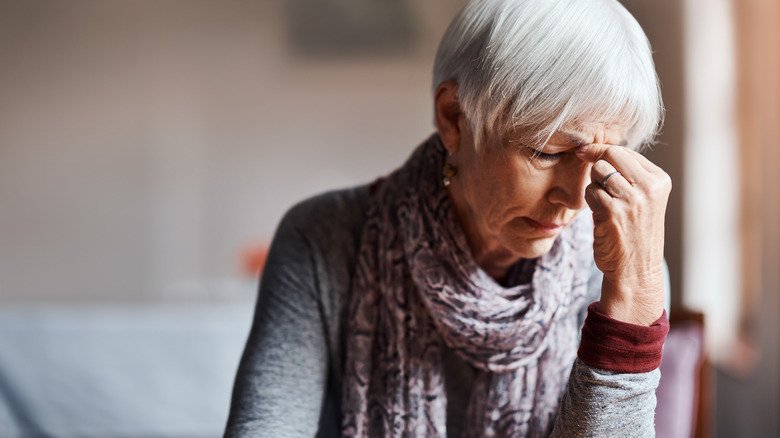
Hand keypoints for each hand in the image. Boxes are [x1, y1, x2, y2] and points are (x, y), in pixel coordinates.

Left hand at [576, 144, 671, 325]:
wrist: (636, 272)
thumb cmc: (635, 234)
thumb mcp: (642, 200)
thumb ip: (628, 176)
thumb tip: (598, 151)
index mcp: (659, 181)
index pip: (625, 151)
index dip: (601, 150)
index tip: (586, 151)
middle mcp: (649, 187)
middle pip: (611, 154)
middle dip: (595, 161)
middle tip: (590, 174)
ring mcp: (632, 199)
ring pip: (598, 172)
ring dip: (593, 185)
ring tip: (603, 203)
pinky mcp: (613, 212)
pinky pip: (590, 191)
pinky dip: (589, 201)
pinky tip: (599, 214)